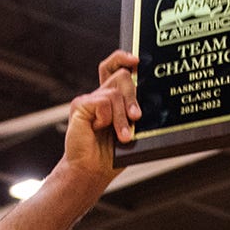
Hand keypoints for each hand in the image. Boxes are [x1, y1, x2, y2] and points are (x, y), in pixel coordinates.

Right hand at [62, 50, 137, 182]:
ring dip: (122, 117)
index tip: (137, 61)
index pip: (115, 67)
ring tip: (122, 136)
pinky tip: (98, 129)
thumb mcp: (131, 131)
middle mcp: (100, 96)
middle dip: (133, 96)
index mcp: (111, 99)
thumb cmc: (111, 155)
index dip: (123, 58)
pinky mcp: (80, 105)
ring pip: (115, 92)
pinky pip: (104, 102)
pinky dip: (107, 118)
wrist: (91, 170)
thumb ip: (135, 113)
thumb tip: (150, 102)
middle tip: (136, 117)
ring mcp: (89, 99)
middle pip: (122, 76)